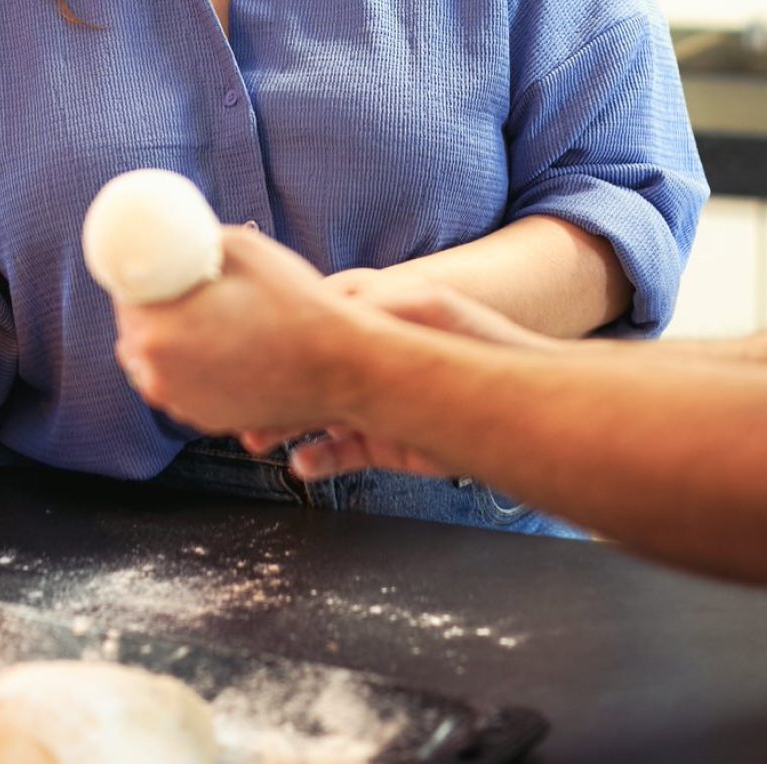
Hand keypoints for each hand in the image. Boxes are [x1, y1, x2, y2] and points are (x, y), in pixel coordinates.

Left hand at [115, 228, 355, 437]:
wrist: (339, 367)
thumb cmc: (295, 305)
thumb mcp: (242, 248)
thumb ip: (199, 243)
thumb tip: (183, 238)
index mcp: (156, 333)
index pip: (125, 295)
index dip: (141, 276)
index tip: (159, 265)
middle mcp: (158, 377)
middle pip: (137, 332)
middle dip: (155, 308)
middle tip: (185, 286)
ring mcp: (182, 404)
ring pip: (159, 363)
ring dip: (173, 338)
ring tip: (209, 315)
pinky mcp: (207, 421)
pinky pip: (186, 384)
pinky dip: (196, 365)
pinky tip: (226, 344)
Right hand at [246, 271, 555, 477]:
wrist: (525, 403)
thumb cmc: (476, 339)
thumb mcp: (419, 309)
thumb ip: (369, 307)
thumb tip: (320, 303)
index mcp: (371, 312)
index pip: (310, 315)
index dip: (278, 329)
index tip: (246, 337)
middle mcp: (368, 356)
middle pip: (304, 370)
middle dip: (273, 385)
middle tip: (241, 401)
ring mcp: (376, 401)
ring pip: (316, 412)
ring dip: (285, 423)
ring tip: (256, 437)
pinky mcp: (387, 443)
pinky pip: (342, 451)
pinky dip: (319, 458)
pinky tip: (300, 463)